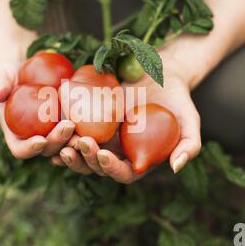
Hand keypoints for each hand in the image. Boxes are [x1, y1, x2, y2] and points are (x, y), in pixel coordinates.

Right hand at [0, 35, 75, 158]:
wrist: (26, 67)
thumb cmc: (8, 73)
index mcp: (15, 134)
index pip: (20, 150)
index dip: (30, 149)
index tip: (40, 140)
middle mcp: (35, 138)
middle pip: (47, 149)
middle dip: (58, 142)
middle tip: (69, 126)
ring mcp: (53, 131)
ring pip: (66, 145)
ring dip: (76, 141)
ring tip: (86, 131)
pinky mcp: (68, 121)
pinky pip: (79, 130)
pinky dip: (87, 130)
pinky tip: (98, 122)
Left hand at [51, 60, 201, 182]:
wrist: (162, 71)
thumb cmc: (178, 97)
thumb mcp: (190, 119)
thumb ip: (189, 145)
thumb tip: (175, 168)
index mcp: (140, 157)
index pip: (124, 174)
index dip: (111, 169)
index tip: (103, 153)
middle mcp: (119, 151)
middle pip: (97, 167)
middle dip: (85, 160)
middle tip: (77, 144)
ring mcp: (104, 137)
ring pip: (82, 153)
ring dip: (69, 151)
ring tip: (61, 140)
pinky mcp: (92, 120)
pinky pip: (75, 131)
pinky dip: (63, 133)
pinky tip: (54, 127)